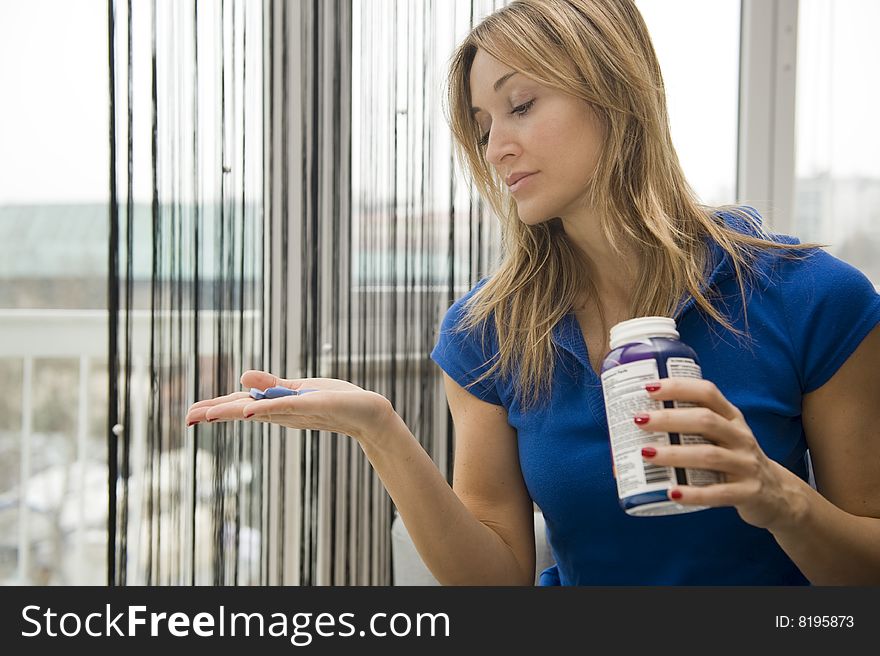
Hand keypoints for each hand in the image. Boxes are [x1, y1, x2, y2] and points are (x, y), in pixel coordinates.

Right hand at [184, 370, 396, 443]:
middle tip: (187, 419)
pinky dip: (269, 407)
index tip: (190, 414)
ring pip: (260, 410)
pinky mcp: (315, 405)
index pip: (242, 405)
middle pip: (245, 411)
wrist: (369, 414)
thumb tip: (242, 376)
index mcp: (277, 406)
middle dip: (216, 414)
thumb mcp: (299, 389)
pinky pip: (288, 406)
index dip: (216, 408)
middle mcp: (284, 412)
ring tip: (207, 415)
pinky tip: (251, 410)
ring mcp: (298, 410)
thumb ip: (271, 385)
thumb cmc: (337, 401)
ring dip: (234, 412)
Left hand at [635, 378, 803, 530]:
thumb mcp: (722, 438)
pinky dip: (694, 493)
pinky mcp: (748, 493)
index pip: (708, 393)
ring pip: (709, 455)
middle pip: (706, 421)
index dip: (679, 387)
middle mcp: (741, 437)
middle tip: (639, 420)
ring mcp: (746, 465)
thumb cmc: (734, 460)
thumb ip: (690, 430)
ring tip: (646, 453)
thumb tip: (632, 432)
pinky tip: (671, 492)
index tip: (649, 388)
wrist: (777, 495)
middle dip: (670, 419)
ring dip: (674, 454)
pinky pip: (719, 493)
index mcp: (732, 418)